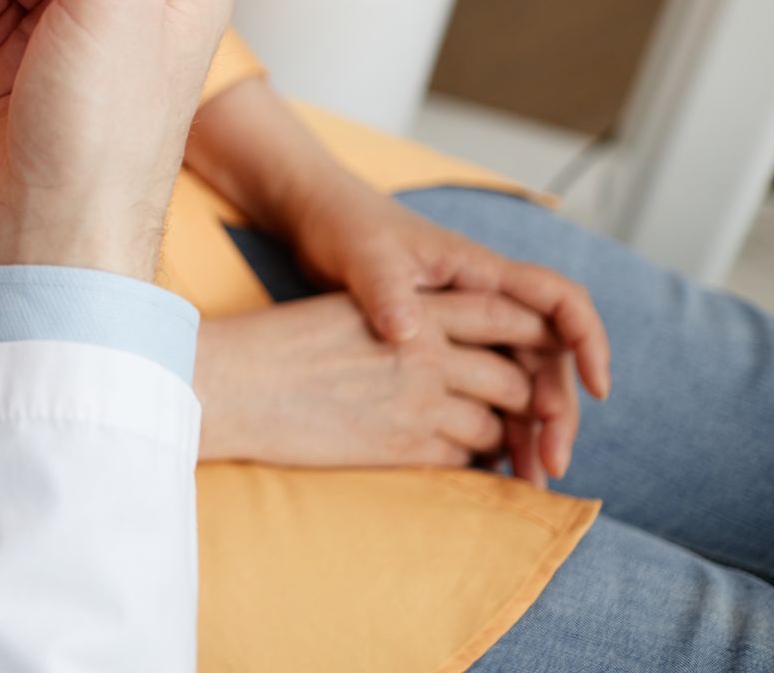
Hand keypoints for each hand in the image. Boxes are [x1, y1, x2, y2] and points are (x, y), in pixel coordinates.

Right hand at [196, 291, 564, 469]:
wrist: (232, 382)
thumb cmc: (277, 344)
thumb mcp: (348, 311)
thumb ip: (402, 320)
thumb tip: (436, 338)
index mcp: (414, 308)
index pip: (504, 316)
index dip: (535, 337)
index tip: (541, 357)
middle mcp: (426, 350)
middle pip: (513, 377)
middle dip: (529, 403)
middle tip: (529, 419)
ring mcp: (417, 399)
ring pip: (494, 425)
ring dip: (500, 439)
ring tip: (494, 446)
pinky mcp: (402, 444)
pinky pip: (462, 459)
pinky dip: (468, 463)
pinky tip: (454, 460)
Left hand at [290, 174, 609, 480]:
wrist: (318, 222)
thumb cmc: (345, 228)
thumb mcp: (364, 256)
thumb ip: (386, 290)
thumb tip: (407, 333)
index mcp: (480, 272)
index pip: (561, 302)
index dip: (588, 342)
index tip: (598, 390)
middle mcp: (485, 301)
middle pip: (546, 359)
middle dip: (558, 412)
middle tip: (550, 466)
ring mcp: (466, 326)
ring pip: (518, 381)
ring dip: (529, 429)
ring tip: (527, 481)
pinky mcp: (442, 346)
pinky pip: (483, 390)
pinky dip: (492, 425)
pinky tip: (485, 465)